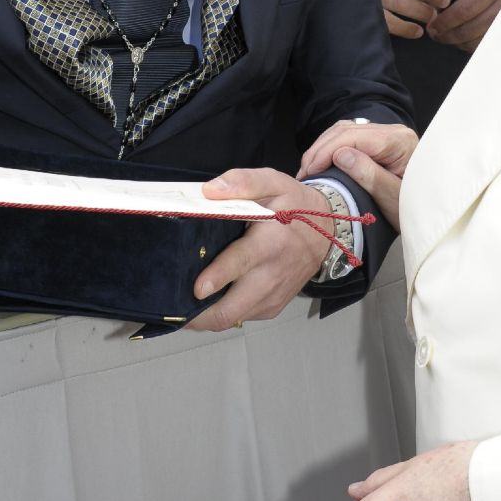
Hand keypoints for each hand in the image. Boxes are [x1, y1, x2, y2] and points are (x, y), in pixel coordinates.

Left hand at [186, 167, 332, 330]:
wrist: (329, 231)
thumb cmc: (296, 206)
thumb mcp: (275, 182)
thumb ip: (243, 182)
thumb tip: (208, 191)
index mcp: (269, 243)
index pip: (241, 263)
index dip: (218, 277)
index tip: (197, 288)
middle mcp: (271, 276)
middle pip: (232, 309)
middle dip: (199, 316)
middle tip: (171, 308)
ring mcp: (273, 295)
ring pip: (233, 318)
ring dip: (206, 316)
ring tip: (182, 305)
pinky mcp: (273, 306)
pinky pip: (242, 317)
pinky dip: (222, 313)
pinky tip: (209, 300)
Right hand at [296, 121, 416, 232]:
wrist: (431, 212)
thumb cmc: (416, 207)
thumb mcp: (393, 197)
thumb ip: (370, 175)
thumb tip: (341, 155)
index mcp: (400, 142)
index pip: (355, 137)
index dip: (327, 151)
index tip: (310, 170)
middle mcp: (394, 132)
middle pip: (346, 130)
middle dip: (320, 149)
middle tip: (304, 173)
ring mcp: (386, 134)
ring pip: (344, 130)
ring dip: (322, 147)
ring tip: (308, 169)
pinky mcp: (379, 142)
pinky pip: (349, 136)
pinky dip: (330, 147)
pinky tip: (320, 161)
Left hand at [426, 0, 500, 52]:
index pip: (465, 8)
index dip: (445, 19)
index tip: (432, 22)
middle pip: (469, 26)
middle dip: (447, 33)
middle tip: (434, 33)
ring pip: (478, 39)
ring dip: (458, 42)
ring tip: (445, 38)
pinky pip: (490, 44)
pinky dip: (474, 47)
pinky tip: (462, 43)